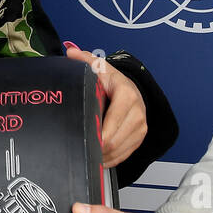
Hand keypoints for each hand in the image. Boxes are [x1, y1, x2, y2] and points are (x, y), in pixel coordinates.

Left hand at [64, 43, 146, 167]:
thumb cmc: (113, 81)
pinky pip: (124, 155)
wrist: (130, 88)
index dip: (96, 134)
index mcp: (126, 95)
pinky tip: (99, 156)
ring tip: (88, 153)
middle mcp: (137, 112)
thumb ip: (85, 60)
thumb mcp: (99, 68)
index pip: (111, 123)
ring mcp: (140, 127)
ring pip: (119, 151)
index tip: (83, 137)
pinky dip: (110, 158)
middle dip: (96, 147)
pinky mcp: (140, 137)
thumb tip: (71, 53)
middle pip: (114, 141)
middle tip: (81, 148)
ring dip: (103, 156)